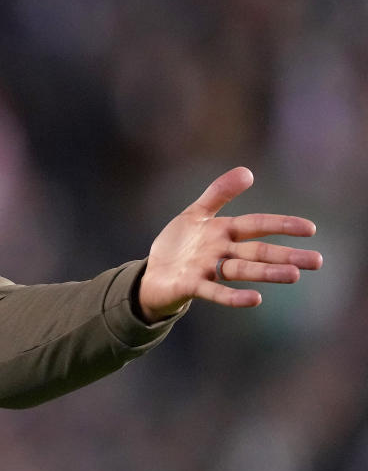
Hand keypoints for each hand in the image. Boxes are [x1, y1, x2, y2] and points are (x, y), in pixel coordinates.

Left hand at [138, 167, 321, 322]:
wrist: (152, 275)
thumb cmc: (178, 245)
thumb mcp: (196, 214)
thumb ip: (219, 193)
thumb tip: (248, 171)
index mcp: (223, 232)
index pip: (256, 225)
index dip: (281, 225)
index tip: (311, 228)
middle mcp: (220, 252)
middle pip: (256, 252)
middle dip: (285, 255)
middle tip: (316, 261)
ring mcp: (207, 270)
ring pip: (241, 270)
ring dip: (267, 273)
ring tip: (293, 275)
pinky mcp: (192, 286)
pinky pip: (214, 292)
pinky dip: (233, 296)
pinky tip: (256, 299)